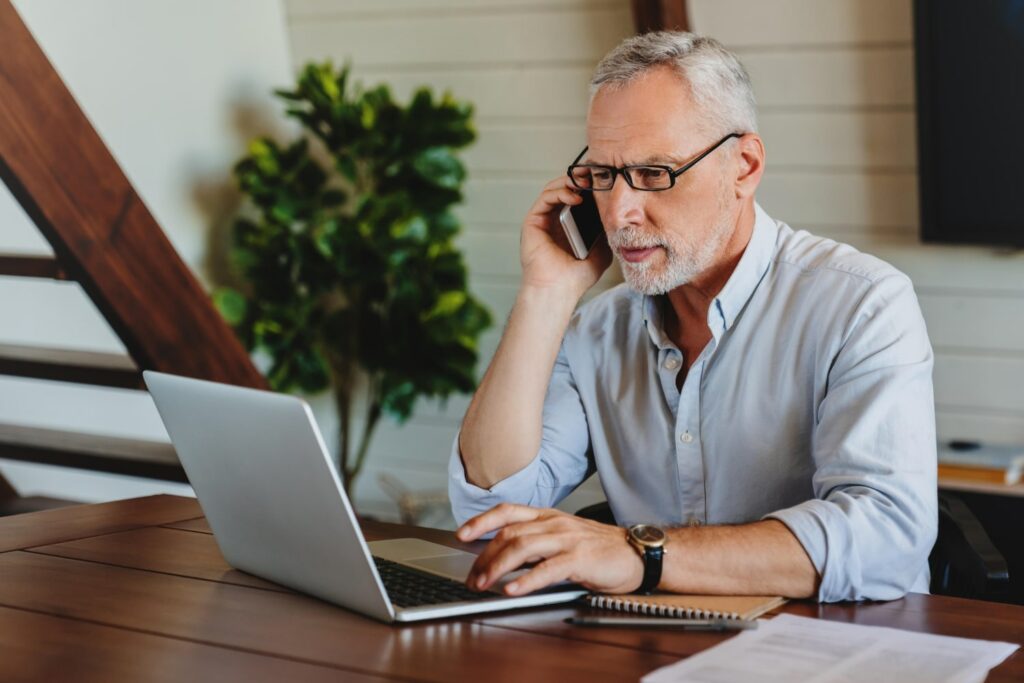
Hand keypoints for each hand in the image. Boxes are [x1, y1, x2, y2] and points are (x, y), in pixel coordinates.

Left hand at [456, 503, 643, 595]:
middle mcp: (554, 523)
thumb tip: (503, 556)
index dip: (482, 520)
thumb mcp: (563, 537)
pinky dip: (526, 580)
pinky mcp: (581, 559)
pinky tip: (513, 590)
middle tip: (471, 577)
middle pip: (509, 533)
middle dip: (484, 556)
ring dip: (497, 567)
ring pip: (523, 546)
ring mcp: (567, 539)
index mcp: (548, 516)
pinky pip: (548, 568)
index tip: (462, 534)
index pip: (508, 511)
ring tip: (483, 584)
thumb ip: (536, 542)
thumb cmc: (599, 548)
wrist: (638, 553)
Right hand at [520, 177, 611, 296]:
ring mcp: (542, 220)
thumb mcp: (602, 249)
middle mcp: (554, 219)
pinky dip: (560, 192)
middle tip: (594, 173)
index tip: (604, 177)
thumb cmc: (577, 276)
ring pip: (553, 189)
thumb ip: (605, 230)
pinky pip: (545, 198)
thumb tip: (617, 212)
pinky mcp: (532, 221)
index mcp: (569, 224)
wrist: (560, 289)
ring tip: (586, 182)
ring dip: (570, 181)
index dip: (589, 184)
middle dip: (580, 177)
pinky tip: (575, 196)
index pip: (578, 196)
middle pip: (565, 188)